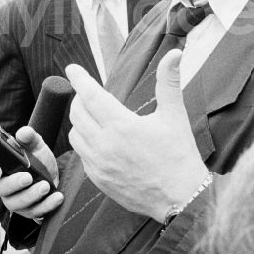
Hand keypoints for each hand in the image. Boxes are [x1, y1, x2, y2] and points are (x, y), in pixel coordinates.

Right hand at [0, 126, 62, 219]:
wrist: (52, 175)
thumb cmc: (38, 159)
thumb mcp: (36, 145)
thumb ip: (29, 137)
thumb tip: (23, 133)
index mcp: (3, 167)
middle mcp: (5, 186)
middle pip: (1, 189)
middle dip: (14, 184)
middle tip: (29, 177)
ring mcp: (16, 201)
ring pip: (16, 204)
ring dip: (31, 196)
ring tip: (45, 186)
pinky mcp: (29, 211)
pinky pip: (34, 213)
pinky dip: (46, 206)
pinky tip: (57, 198)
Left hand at [65, 51, 208, 220]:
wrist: (181, 199)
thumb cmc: (179, 156)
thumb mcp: (175, 116)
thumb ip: (168, 82)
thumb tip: (174, 54)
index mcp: (122, 125)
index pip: (90, 95)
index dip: (79, 79)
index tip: (72, 69)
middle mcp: (105, 145)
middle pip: (77, 113)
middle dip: (79, 98)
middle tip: (88, 93)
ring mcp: (99, 165)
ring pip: (75, 134)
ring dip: (79, 121)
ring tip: (92, 115)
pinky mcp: (98, 180)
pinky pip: (81, 155)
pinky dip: (84, 143)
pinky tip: (98, 140)